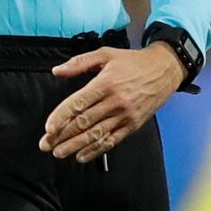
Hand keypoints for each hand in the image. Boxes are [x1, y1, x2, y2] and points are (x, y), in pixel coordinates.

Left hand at [41, 45, 184, 161]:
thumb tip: (57, 71)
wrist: (165, 70)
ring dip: (75, 146)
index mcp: (106, 83)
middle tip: (45, 145)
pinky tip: (81, 156)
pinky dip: (95, 151)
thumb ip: (80, 62)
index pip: (79, 103)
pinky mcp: (133, 125)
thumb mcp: (107, 54)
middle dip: (62, 136)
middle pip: (84, 122)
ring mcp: (125, 115)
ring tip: (59, 153)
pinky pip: (112, 141)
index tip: (48, 128)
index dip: (61, 117)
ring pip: (96, 135)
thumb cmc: (133, 62)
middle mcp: (115, 101)